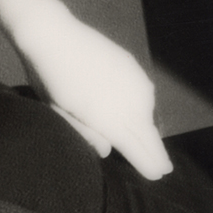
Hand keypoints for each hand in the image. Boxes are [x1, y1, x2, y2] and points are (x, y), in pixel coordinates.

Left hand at [13, 3, 172, 179]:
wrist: (54, 37)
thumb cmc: (48, 80)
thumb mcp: (59, 113)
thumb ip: (85, 133)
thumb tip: (108, 151)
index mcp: (108, 117)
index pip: (138, 147)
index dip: (148, 162)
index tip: (157, 175)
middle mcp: (127, 101)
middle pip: (149, 133)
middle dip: (156, 152)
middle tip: (164, 169)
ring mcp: (133, 81)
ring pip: (148, 112)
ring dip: (148, 128)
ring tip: (149, 145)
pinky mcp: (132, 66)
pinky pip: (145, 93)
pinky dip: (143, 106)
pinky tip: (138, 113)